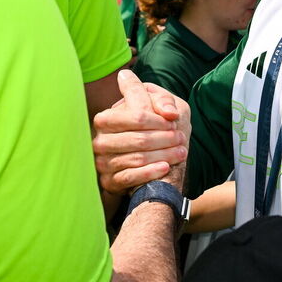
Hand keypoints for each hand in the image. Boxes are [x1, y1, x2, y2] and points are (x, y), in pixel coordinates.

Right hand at [92, 70, 189, 194]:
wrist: (143, 161)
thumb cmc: (149, 128)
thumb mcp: (156, 107)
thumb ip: (163, 100)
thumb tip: (170, 112)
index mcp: (105, 119)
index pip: (136, 117)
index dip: (158, 120)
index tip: (174, 122)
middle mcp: (100, 141)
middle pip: (139, 139)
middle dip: (164, 139)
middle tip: (181, 138)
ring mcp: (102, 162)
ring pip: (137, 158)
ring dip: (163, 155)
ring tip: (181, 152)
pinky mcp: (109, 181)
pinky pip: (130, 177)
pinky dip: (150, 172)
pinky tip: (165, 167)